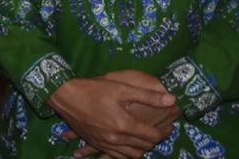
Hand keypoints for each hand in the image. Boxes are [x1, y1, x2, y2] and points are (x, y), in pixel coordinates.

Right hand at [50, 75, 176, 158]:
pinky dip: (125, 154)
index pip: (152, 136)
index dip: (164, 132)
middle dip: (154, 140)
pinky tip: (127, 148)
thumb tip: (173, 100)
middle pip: (143, 146)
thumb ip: (147, 95)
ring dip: (142, 149)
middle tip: (160, 131)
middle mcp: (116, 139)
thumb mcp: (121, 87)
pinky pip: (115, 156)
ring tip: (146, 140)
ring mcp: (105, 143)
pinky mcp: (96, 143)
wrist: (65, 96)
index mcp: (124, 125)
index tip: (169, 126)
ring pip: (131, 155)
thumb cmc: (94, 89)